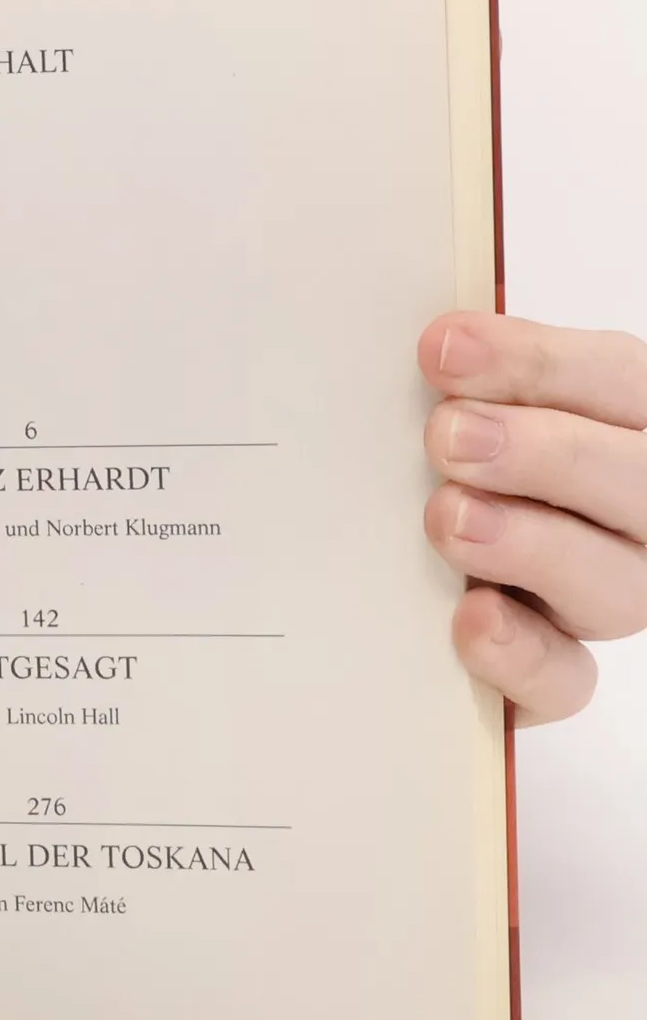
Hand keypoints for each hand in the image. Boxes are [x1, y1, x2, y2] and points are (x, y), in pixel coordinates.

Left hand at [422, 313, 646, 724]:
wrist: (396, 589)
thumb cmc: (444, 471)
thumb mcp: (454, 412)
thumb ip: (462, 383)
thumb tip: (433, 341)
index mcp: (621, 425)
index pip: (618, 381)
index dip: (540, 363)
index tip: (442, 349)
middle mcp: (633, 515)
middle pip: (636, 481)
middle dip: (544, 453)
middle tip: (449, 436)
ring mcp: (603, 596)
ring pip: (612, 583)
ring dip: (530, 544)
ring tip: (449, 518)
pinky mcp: (552, 675)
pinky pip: (564, 679)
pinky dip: (520, 651)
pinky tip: (470, 617)